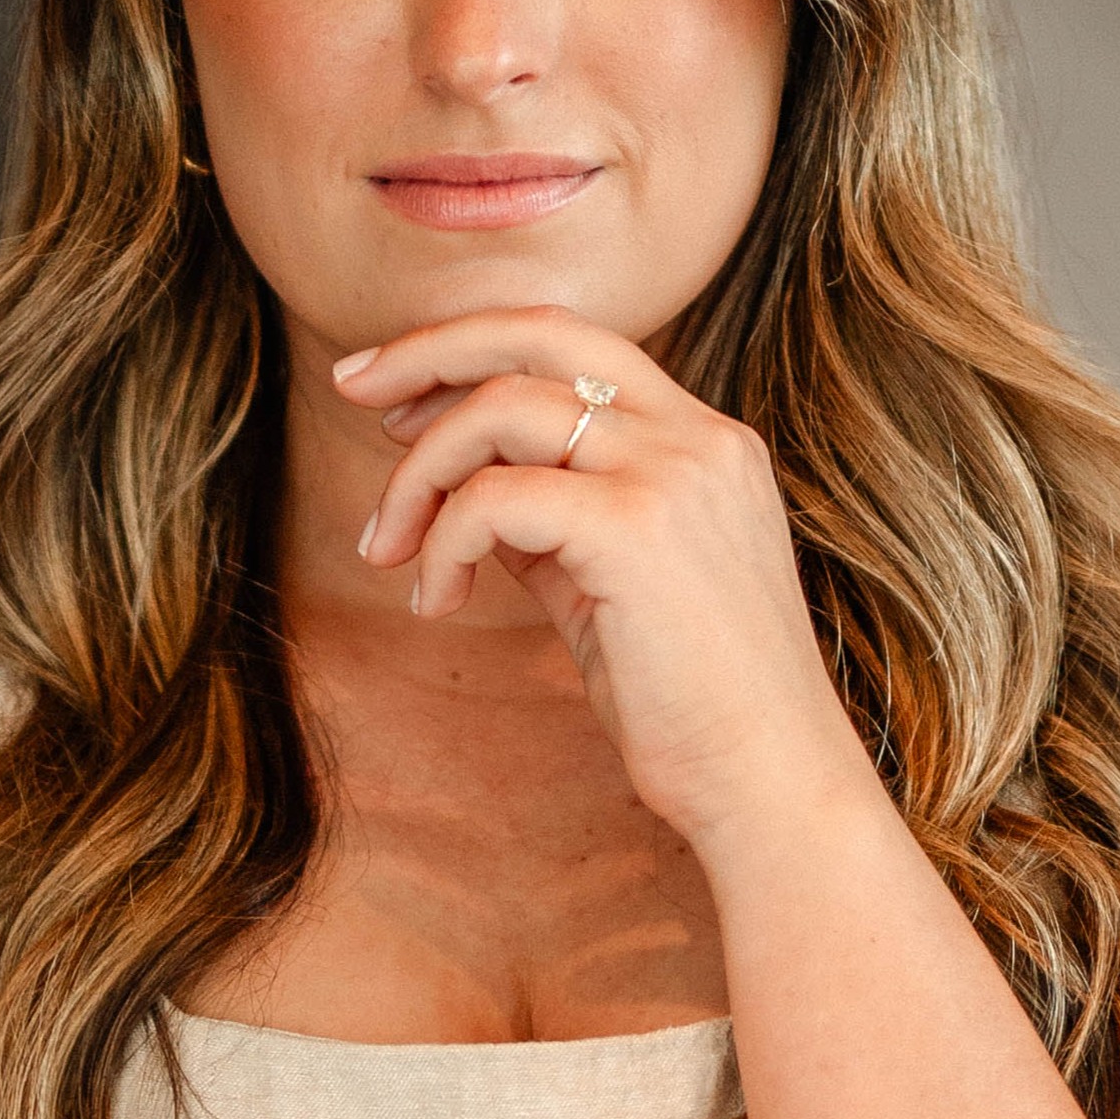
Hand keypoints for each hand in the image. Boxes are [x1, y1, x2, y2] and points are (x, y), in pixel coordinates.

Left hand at [337, 307, 876, 850]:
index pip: (572, 341)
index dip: (472, 347)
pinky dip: (443, 540)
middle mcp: (698, 436)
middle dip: (428, 349)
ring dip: (419, 475)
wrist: (769, 786)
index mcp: (703, 440)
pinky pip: (494, 498)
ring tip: (388, 549)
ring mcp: (674, 474)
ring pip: (501, 409)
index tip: (396, 388)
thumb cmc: (690, 706)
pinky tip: (438, 600)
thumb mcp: (608, 585)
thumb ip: (551, 520)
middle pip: (536, 333)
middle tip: (349, 387)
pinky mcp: (637, 529)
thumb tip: (462, 488)